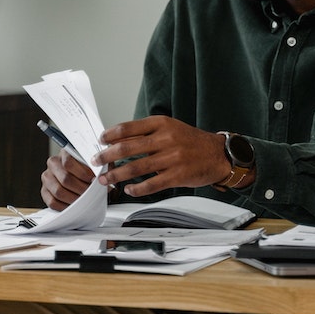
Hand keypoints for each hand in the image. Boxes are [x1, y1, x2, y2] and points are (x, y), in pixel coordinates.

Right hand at [40, 149, 95, 210]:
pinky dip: (65, 206)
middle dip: (81, 188)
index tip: (94, 180)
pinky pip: (52, 202)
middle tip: (91, 194)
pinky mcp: (44, 191)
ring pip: (58, 191)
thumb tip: (101, 177)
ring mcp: (47, 178)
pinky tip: (75, 205)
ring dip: (74, 198)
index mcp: (64, 153)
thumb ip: (97, 167)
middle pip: (65, 179)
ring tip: (84, 200)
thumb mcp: (95, 164)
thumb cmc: (89, 170)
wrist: (80, 177)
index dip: (83, 174)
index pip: (69, 163)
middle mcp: (53, 163)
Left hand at [95, 116, 232, 196]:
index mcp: (161, 124)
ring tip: (106, 180)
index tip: (100, 141)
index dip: (110, 135)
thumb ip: (147, 133)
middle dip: (107, 156)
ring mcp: (172, 158)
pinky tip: (129, 190)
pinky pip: (151, 184)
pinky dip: (136, 189)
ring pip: (136, 168)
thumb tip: (119, 141)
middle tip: (96, 162)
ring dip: (117, 175)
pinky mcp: (177, 175)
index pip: (128, 128)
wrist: (218, 154)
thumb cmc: (191, 141)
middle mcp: (165, 138)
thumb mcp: (170, 128)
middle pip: (127, 147)